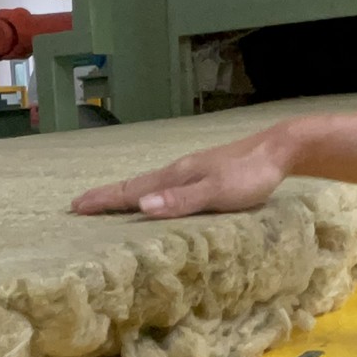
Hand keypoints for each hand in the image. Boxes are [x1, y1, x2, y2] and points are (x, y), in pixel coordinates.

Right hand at [72, 126, 291, 218]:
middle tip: (79, 205)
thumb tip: (142, 207)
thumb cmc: (251, 174)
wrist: (280, 148)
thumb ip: (181, 200)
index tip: (76, 207)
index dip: (104, 200)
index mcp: (176, 177)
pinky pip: (165, 185)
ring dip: (125, 194)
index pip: (132, 191)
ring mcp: (191, 171)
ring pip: (149, 184)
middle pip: (135, 185)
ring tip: (108, 202)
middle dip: (106, 196)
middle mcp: (178, 172)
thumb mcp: (218, 192)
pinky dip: (148, 193)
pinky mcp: (204, 174)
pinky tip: (154, 197)